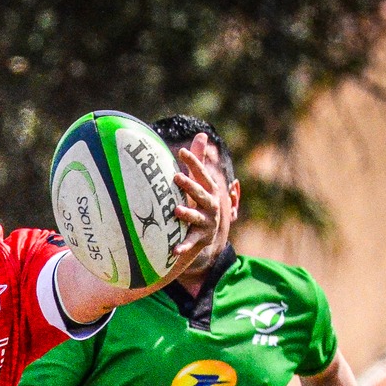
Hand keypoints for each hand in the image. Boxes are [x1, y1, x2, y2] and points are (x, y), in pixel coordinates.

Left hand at [154, 133, 230, 287]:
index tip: (181, 151)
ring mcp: (206, 223)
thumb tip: (202, 134)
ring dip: (187, 213)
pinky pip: (190, 243)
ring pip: (196, 217)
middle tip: (176, 176)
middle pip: (201, 194)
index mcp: (209, 191)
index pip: (202, 175)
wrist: (207, 236)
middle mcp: (211, 206)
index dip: (194, 163)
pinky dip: (183, 247)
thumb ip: (197, 161)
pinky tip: (174, 251)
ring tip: (175, 210)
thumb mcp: (199, 183)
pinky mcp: (199, 239)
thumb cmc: (200, 204)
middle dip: (190, 185)